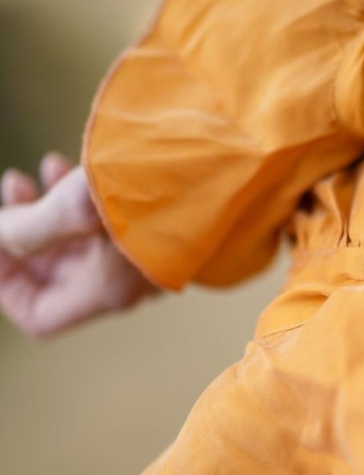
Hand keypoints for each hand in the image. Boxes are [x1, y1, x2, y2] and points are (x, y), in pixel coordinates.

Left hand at [0, 153, 156, 336]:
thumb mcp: (75, 206)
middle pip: (55, 277)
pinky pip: (108, 226)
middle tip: (11, 190)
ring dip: (47, 213)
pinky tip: (74, 166)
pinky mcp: (160, 224)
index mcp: (106, 291)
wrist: (230, 157)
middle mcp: (127, 282)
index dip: (5, 286)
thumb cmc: (155, 183)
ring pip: (81, 245)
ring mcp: (145, 255)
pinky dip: (79, 201)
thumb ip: (26, 228)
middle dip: (22, 239)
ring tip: (39, 170)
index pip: (39, 318)